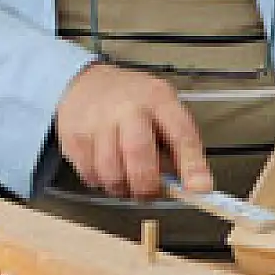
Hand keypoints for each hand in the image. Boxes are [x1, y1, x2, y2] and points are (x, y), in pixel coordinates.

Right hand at [56, 61, 211, 198]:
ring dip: (122, 187)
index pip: (181, 134)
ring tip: (125, 177)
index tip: (200, 189)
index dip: (192, 165)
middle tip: (150, 191)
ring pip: (111, 174)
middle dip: (147, 185)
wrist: (84, 83)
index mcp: (158, 99)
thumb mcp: (162, 107)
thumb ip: (177, 144)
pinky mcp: (74, 139)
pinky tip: (106, 166)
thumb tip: (192, 186)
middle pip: (138, 154)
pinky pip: (91, 177)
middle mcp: (127, 108)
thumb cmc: (131, 100)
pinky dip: (101, 182)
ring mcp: (97, 123)